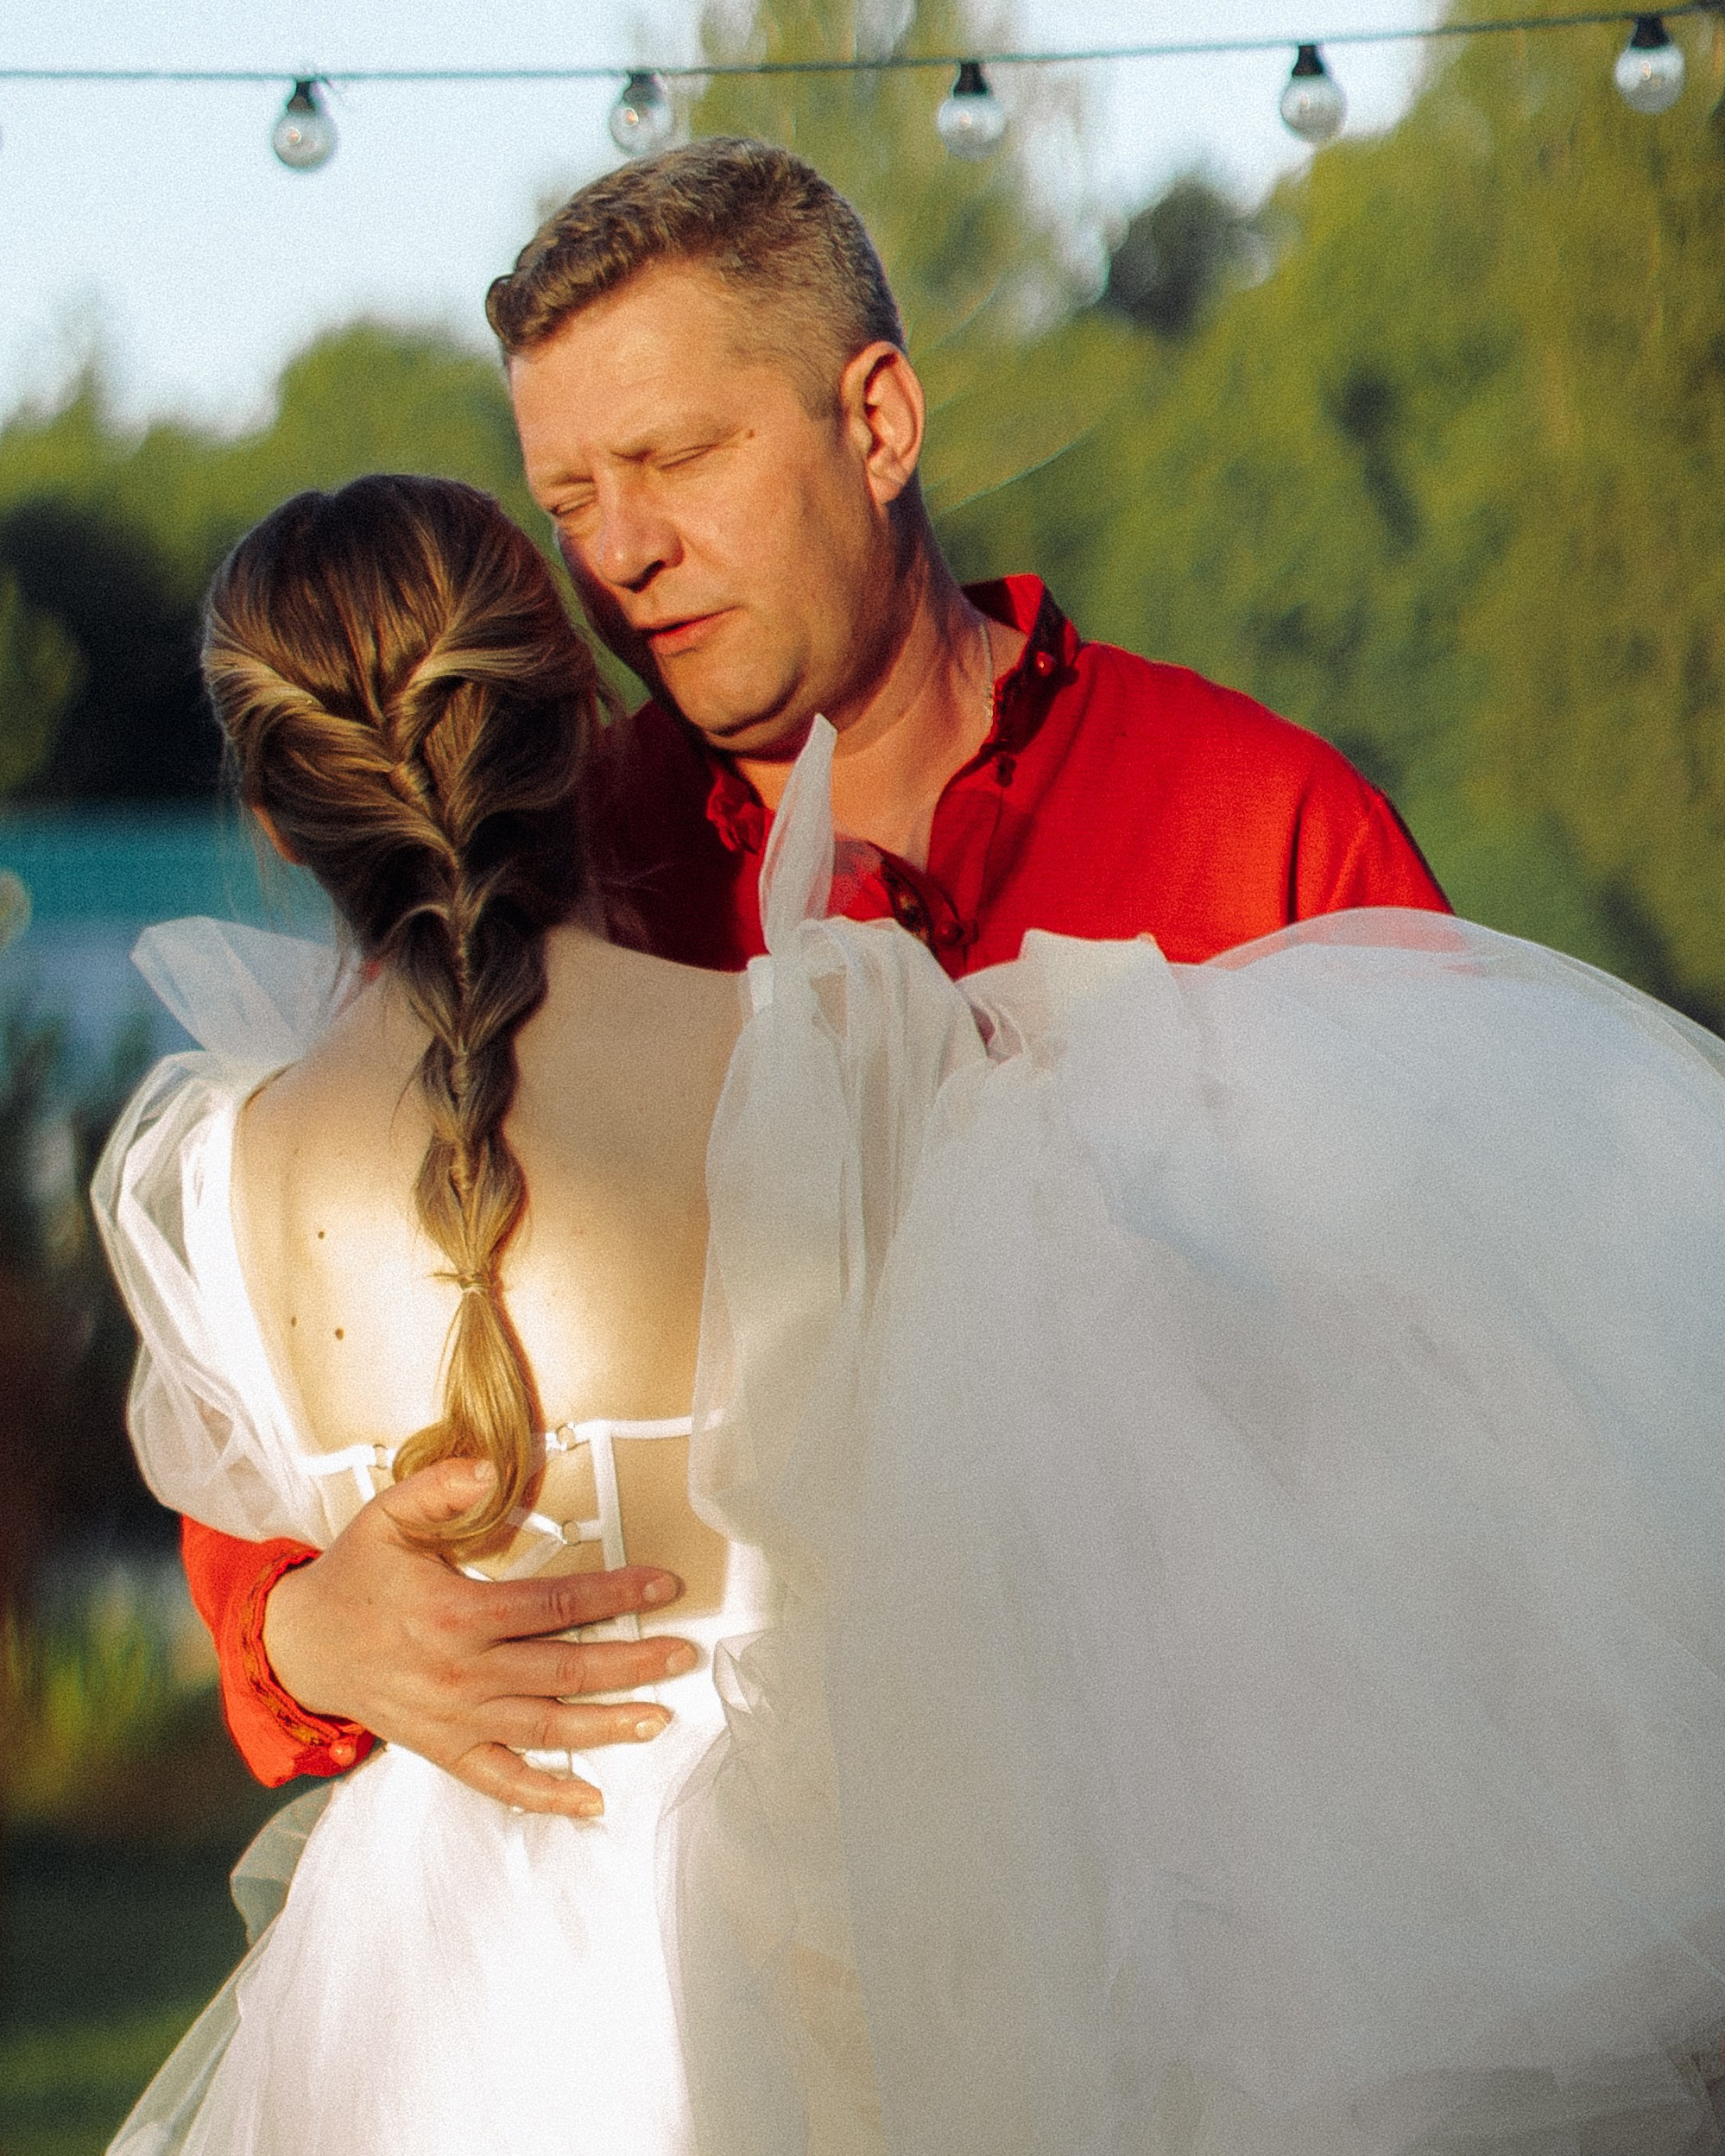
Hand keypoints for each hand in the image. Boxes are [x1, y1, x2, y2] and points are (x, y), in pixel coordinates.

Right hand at [262, 1457, 693, 1816]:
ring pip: (545, 1728)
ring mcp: (455, 1720)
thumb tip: (489, 1471)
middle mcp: (462, 1674)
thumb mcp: (386, 1517)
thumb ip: (439, 1489)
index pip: (553, 1605)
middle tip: (682, 1654)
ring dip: (607, 1726)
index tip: (663, 1585)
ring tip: (660, 1717)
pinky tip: (592, 1800)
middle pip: (563, 1671)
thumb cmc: (356, 1577)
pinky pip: (501, 1782)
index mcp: (455, 1614)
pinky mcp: (445, 1751)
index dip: (613, 1593)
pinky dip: (547, 1796)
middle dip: (630, 1663)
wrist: (302, 1647)